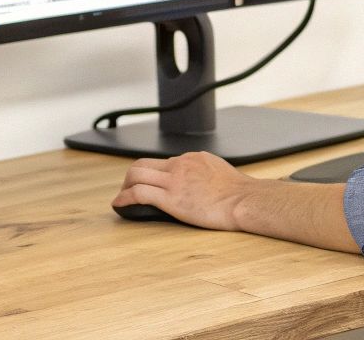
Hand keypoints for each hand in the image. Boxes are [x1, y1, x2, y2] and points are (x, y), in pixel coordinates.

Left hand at [112, 151, 256, 230]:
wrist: (244, 200)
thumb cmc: (238, 191)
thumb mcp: (218, 169)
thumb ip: (202, 170)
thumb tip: (198, 177)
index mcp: (191, 158)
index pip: (162, 162)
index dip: (151, 174)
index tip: (148, 183)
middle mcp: (179, 165)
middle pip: (143, 163)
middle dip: (131, 177)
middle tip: (127, 190)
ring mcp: (174, 181)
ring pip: (136, 175)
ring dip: (124, 187)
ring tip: (121, 198)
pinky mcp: (171, 199)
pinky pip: (139, 193)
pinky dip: (124, 198)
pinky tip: (119, 205)